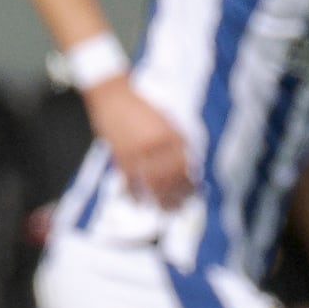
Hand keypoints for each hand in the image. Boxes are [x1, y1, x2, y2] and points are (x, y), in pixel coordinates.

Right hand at [85, 76, 194, 205]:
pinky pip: (130, 182)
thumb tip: (187, 163)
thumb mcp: (165, 119)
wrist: (113, 97)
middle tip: (183, 205)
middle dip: (179, 195)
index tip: (195, 191)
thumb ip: (176, 139)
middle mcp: (155, 145)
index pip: (184, 164)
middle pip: (171, 177)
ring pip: (152, 183)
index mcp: (169, 134)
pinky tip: (141, 203)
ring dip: (161, 200)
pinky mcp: (120, 157)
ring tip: (167, 209)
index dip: (191, 181)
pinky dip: (136, 195)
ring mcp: (137, 152)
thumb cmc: (140, 107)